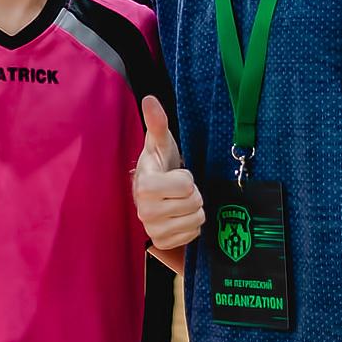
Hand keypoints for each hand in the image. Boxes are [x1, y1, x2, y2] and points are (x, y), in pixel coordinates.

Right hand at [133, 96, 204, 250]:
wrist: (154, 193)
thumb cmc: (160, 165)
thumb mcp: (160, 142)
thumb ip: (157, 122)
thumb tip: (150, 99)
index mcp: (145, 186)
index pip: (184, 186)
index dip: (186, 178)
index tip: (175, 173)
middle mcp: (145, 211)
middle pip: (194, 202)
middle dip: (193, 193)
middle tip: (180, 188)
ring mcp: (153, 229)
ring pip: (197, 219)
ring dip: (194, 208)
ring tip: (179, 201)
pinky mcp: (163, 242)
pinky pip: (193, 234)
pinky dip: (192, 225)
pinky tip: (179, 215)